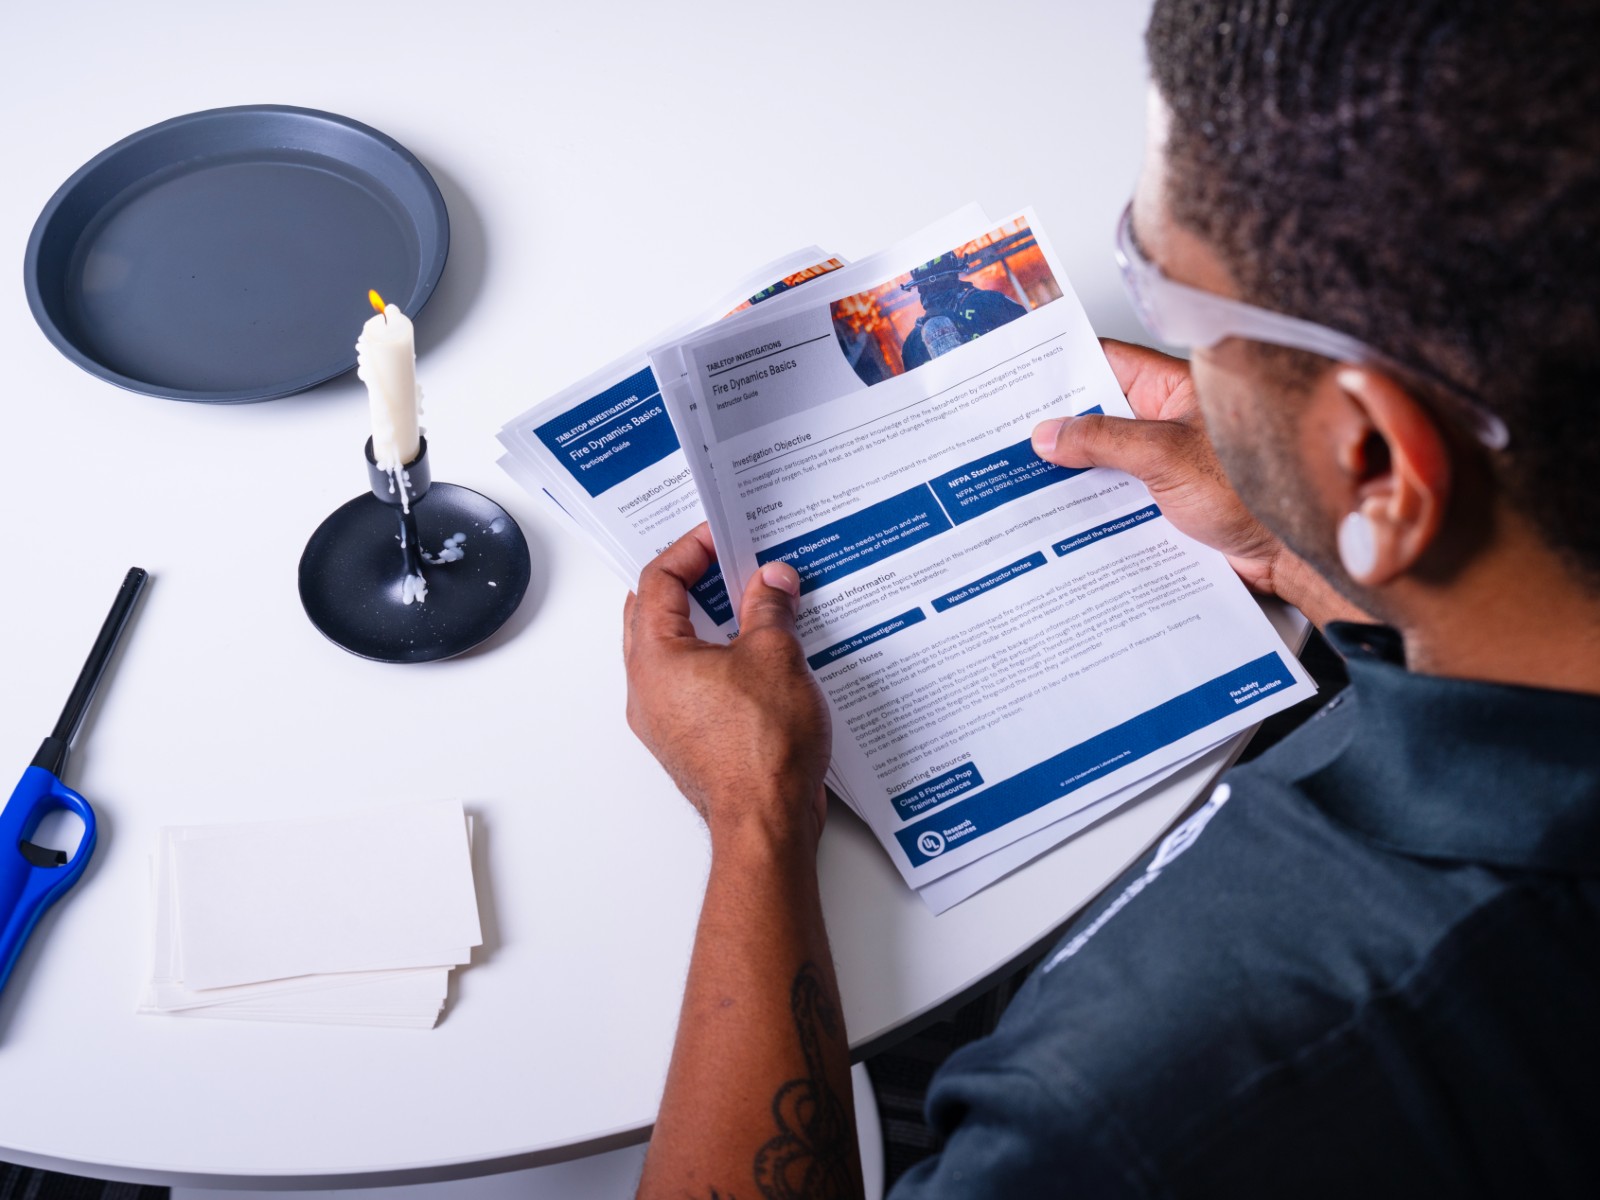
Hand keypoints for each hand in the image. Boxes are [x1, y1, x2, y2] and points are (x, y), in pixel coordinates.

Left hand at [624, 524, 831, 848]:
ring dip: (704, 622)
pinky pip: (692, 684)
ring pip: (672, 651)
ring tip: (748, 603)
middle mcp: (647, 689)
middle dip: (688, 582)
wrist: (767, 824)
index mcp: (654, 659)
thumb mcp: (775, 656)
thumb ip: (770, 607)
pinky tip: (756, 654)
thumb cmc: (761, 751)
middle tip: (726, 562)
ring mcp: (664, 719)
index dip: (689, 550)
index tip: (721, 537)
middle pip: (653, 614)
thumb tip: (771, 581)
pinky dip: (715, 658)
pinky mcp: (688, 741)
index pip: (657, 582)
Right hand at [1031, 339, 1287, 594]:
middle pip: (1098, 416)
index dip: (1062, 367)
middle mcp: (1167, 423)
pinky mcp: (1166, 505)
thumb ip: (1104, 441)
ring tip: (1024, 481)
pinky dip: (1092, 509)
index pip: (1105, 362)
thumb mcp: (1166, 456)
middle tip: (1009, 437)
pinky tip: (1064, 519)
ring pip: (1104, 462)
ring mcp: (1165, 465)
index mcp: (1172, 389)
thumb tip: (1050, 434)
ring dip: (1072, 475)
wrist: (1295, 552)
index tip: (1019, 378)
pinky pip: (1118, 500)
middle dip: (1056, 430)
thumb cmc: (1257, 491)